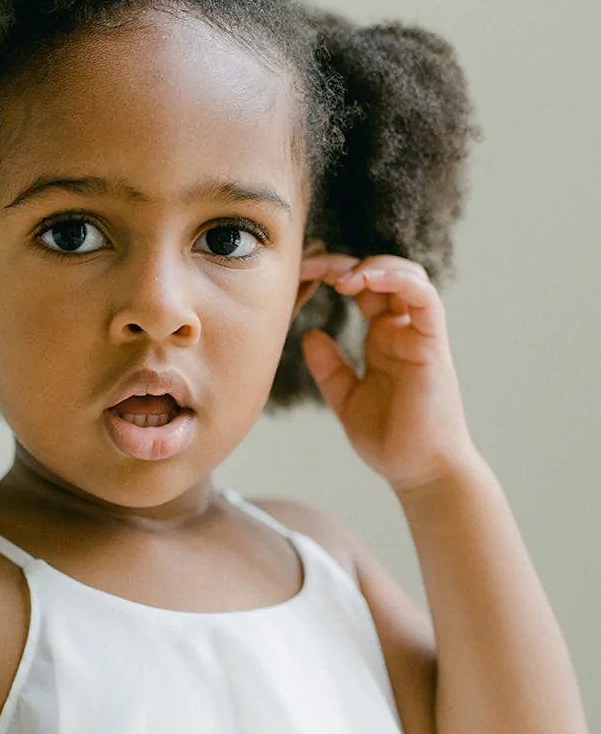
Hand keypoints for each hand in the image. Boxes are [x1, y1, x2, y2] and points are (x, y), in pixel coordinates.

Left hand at [297, 252, 478, 492]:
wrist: (418, 472)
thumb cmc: (388, 439)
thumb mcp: (346, 399)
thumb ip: (329, 368)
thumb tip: (309, 334)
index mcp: (383, 338)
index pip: (361, 287)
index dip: (333, 272)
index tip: (300, 272)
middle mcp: (403, 330)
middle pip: (381, 273)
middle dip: (344, 262)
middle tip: (309, 265)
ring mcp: (420, 335)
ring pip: (407, 276)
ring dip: (371, 265)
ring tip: (337, 275)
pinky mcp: (433, 345)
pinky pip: (424, 299)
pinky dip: (398, 280)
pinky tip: (366, 278)